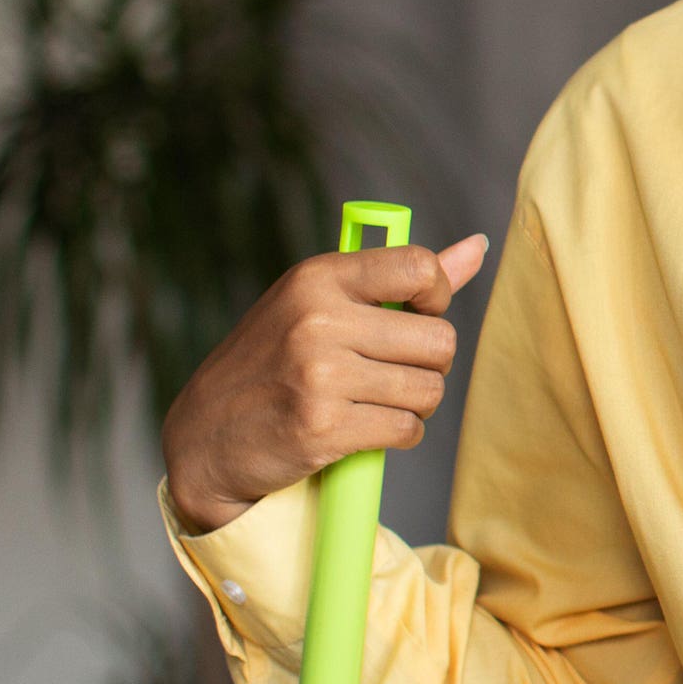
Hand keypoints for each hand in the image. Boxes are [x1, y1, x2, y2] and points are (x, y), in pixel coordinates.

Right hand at [161, 236, 489, 530]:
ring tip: (377, 401)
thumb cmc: (274, 362)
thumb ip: (401, 279)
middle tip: (394, 371)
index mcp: (318, 277)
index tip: (417, 315)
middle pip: (439, 340)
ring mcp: (319, 375)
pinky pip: (408, 429)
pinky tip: (366, 429)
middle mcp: (318, 319)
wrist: (205, 436)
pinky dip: (399, 435)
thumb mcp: (322, 303)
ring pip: (429, 389)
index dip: (437, 296)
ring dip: (415, 404)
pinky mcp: (323, 427)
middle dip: (430, 364)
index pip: (419, 267)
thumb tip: (476, 247)